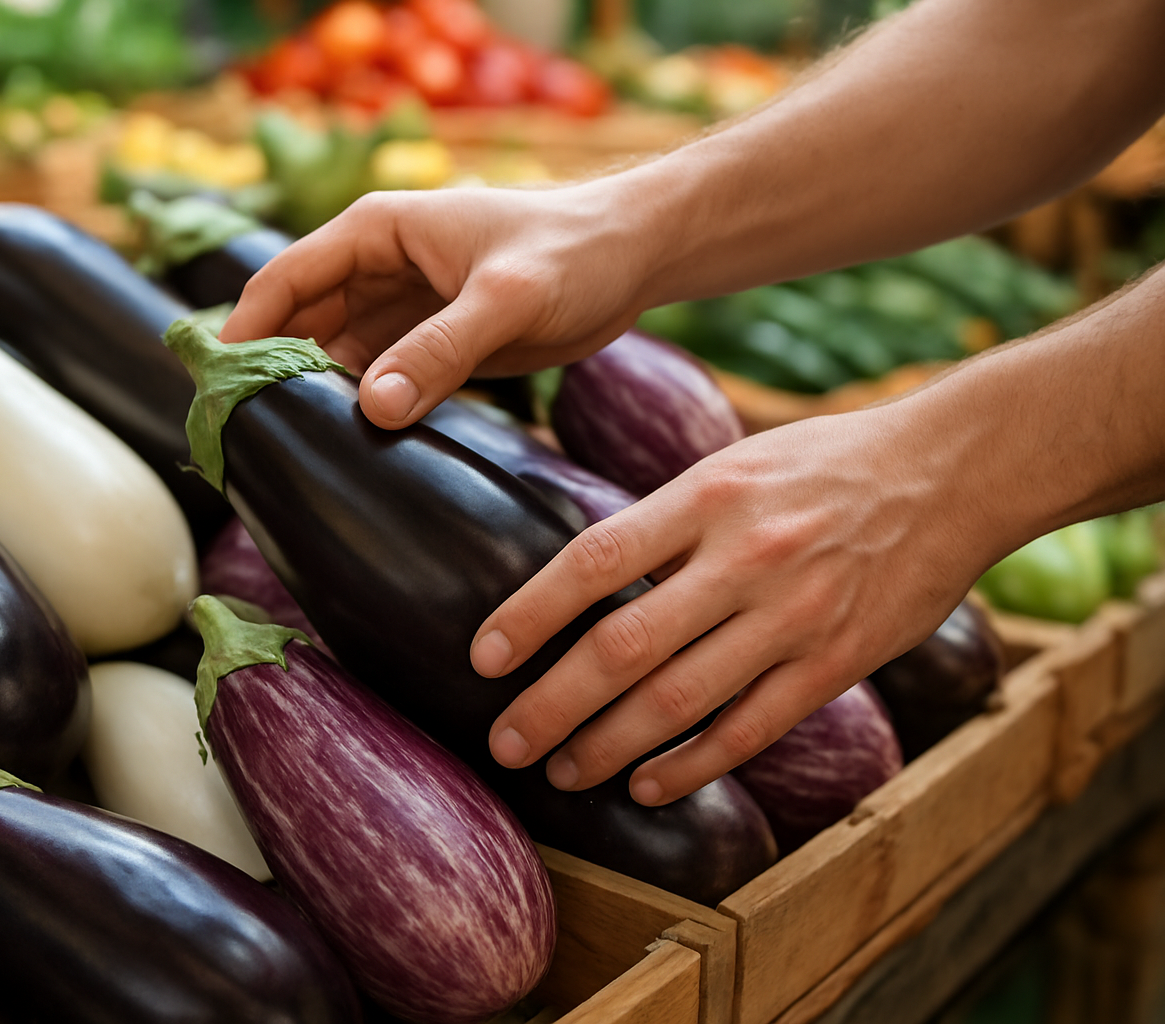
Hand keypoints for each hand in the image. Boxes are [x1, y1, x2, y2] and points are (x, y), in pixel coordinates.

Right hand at [219, 182, 655, 427]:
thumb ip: (442, 349)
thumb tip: (374, 407)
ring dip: (313, 399)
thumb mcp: (509, 298)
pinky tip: (343, 451)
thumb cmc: (574, 252)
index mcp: (377, 233)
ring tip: (286, 456)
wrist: (633, 257)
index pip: (285, 280)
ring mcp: (400, 310)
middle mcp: (376, 270)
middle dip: (271, 374)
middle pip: (298, 324)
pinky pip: (375, 381)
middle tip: (242, 440)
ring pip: (332, 359)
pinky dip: (357, 411)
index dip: (244, 330)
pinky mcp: (429, 346)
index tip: (215, 389)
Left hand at [476, 402, 992, 805]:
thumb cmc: (824, 463)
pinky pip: (750, 728)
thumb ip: (664, 521)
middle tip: (505, 742)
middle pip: (625, 647)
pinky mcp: (838, 661)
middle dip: (553, 705)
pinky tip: (646, 785)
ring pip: (680, 700)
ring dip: (608, 746)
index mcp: (706, 495)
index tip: (484, 656)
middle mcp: (744, 557)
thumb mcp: (733, 464)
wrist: (952, 471)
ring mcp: (793, 615)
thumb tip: (581, 577)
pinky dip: (691, 764)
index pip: (595, 561)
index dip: (531, 614)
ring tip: (562, 771)